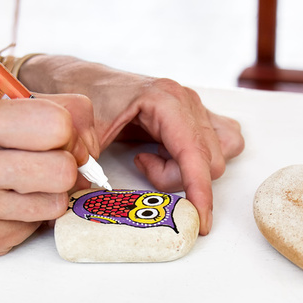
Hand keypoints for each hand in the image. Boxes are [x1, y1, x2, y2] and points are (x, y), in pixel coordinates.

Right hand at [0, 94, 94, 254]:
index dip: (67, 132)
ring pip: (58, 203)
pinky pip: (40, 228)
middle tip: (44, 165)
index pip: (57, 123)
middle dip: (64, 166)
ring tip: (22, 186)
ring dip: (51, 194)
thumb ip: (56, 114)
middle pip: (63, 169)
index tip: (54, 138)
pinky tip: (6, 207)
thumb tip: (91, 152)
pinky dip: (32, 217)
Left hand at [19, 56, 244, 234]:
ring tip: (153, 159)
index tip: (200, 221)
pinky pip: (222, 144)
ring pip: (215, 155)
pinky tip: (169, 155)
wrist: (81, 80)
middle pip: (208, 160)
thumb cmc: (85, 99)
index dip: (199, 191)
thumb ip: (90, 161)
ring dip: (188, 169)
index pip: (195, 153)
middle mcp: (186, 101)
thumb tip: (95, 192)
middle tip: (141, 166)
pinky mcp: (196, 117)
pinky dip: (200, 161)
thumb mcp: (82, 131)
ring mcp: (194, 108)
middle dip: (175, 178)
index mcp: (165, 100)